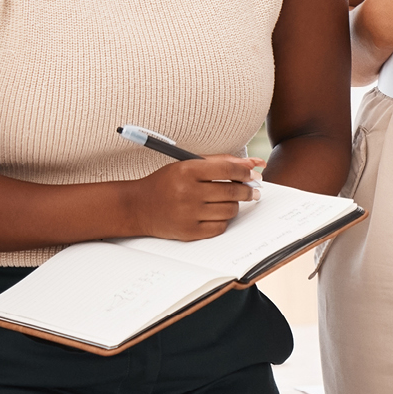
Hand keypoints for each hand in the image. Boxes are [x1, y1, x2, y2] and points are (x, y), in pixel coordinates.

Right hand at [119, 156, 259, 239]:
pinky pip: (219, 227)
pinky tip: (218, 213)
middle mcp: (188, 192)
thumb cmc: (166, 182)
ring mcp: (188, 214)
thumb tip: (254, 163)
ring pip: (229, 210)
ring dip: (235, 205)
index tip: (253, 175)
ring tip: (231, 201)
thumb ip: (221, 162)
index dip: (246, 172)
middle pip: (231, 191)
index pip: (227, 169)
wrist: (138, 207)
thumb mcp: (188, 164)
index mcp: (187, 170)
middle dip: (247, 190)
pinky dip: (224, 220)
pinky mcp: (188, 232)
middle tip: (252, 190)